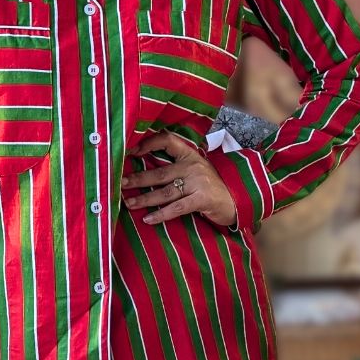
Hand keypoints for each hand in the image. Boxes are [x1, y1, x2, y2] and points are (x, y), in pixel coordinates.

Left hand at [121, 131, 236, 227]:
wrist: (238, 200)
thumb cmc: (212, 186)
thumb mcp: (197, 170)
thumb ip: (177, 167)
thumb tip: (146, 170)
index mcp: (190, 155)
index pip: (167, 141)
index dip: (148, 144)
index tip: (130, 152)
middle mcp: (193, 166)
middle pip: (159, 172)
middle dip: (138, 179)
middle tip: (120, 184)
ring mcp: (198, 183)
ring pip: (164, 192)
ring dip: (144, 198)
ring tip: (128, 203)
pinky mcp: (202, 199)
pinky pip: (176, 208)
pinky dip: (161, 214)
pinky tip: (147, 219)